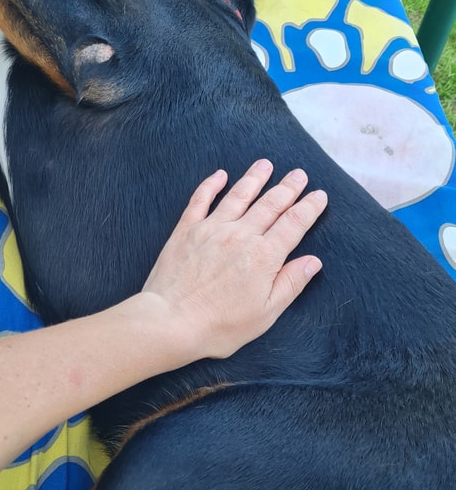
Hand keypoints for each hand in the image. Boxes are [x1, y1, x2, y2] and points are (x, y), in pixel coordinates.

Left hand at [143, 159, 326, 360]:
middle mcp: (241, 235)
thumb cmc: (220, 326)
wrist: (171, 321)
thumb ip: (291, 283)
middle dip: (288, 188)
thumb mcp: (266, 313)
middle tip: (299, 174)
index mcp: (264, 257)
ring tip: (265, 164)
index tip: (319, 195)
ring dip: (254, 178)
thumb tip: (313, 262)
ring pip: (239, 195)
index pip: (294, 224)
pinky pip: (201, 199)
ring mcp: (212, 229)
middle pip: (270, 204)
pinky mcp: (187, 230)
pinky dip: (211, 185)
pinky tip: (220, 175)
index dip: (309, 207)